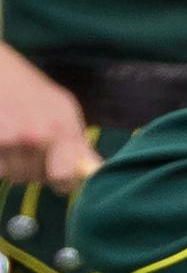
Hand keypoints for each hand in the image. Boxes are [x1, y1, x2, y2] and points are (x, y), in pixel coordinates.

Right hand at [0, 48, 96, 187]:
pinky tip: (1, 142)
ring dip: (11, 165)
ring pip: (12, 175)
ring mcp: (9, 139)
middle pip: (34, 178)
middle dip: (32, 168)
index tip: (57, 176)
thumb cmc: (32, 91)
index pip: (64, 178)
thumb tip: (92, 170)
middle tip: (26, 144)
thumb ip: (78, 143)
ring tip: (12, 140)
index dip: (61, 181)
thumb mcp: (62, 109)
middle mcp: (36, 136)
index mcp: (61, 130)